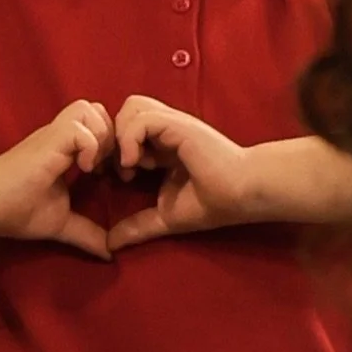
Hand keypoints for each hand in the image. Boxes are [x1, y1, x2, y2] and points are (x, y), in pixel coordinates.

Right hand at [0, 100, 114, 258]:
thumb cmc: (15, 210)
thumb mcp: (61, 222)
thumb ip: (87, 232)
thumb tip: (110, 253)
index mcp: (67, 150)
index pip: (101, 125)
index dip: (115, 145)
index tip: (115, 175)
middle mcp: (62, 137)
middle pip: (99, 110)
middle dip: (112, 137)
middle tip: (109, 168)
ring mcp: (54, 136)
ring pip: (90, 109)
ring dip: (100, 136)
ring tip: (94, 166)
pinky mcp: (47, 141)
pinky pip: (78, 128)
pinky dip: (89, 146)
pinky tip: (83, 170)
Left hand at [109, 97, 351, 250]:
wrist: (241, 195)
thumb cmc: (212, 203)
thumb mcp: (165, 216)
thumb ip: (138, 226)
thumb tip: (111, 244)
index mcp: (164, 146)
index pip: (129, 128)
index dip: (117, 148)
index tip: (119, 177)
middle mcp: (167, 130)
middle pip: (128, 109)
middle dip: (116, 135)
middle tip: (121, 167)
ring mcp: (173, 125)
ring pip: (132, 106)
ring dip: (123, 134)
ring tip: (131, 165)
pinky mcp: (178, 125)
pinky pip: (142, 118)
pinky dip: (130, 138)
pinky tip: (136, 164)